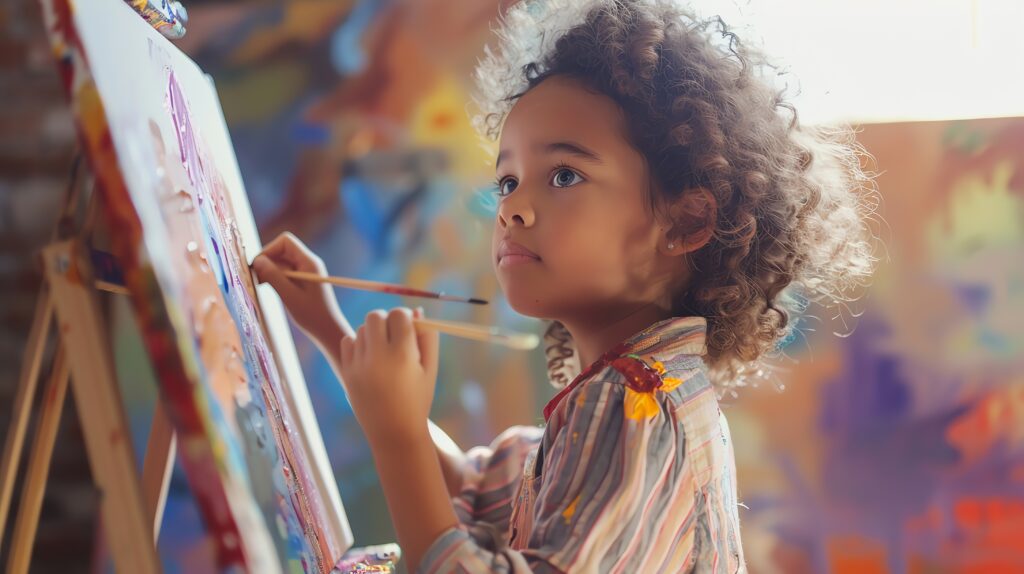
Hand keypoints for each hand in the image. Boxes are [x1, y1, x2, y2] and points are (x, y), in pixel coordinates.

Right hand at [251, 232, 349, 349]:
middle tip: (257, 279)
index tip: (258, 267)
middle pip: (281, 250)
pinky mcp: (302, 280)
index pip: (285, 241)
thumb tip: (257, 260)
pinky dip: (274, 277)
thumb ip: (273, 277)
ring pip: (281, 261)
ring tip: (262, 285)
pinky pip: (284, 272)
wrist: (328, 330)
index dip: (269, 250)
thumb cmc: (312, 315)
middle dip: (267, 261)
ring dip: (269, 270)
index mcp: (309, 262)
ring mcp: (305, 271)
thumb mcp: (289, 296)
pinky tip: (269, 288)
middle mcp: (308, 263)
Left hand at [339, 307, 439, 444]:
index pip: (399, 315)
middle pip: (376, 316)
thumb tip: (417, 311)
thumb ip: (428, 338)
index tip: (408, 326)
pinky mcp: (347, 372)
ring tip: (383, 351)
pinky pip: (348, 341)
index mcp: (404, 356)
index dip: (405, 316)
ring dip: (373, 332)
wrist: (393, 432)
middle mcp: (379, 358)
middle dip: (386, 319)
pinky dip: (358, 343)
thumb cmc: (418, 399)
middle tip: (394, 333)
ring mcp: (359, 365)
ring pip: (362, 329)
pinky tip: (369, 357)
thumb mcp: (430, 370)